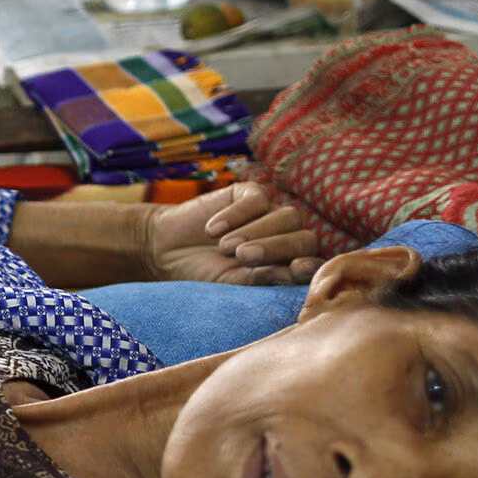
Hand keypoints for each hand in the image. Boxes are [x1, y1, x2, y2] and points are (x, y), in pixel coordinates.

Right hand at [145, 181, 325, 284]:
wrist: (165, 251)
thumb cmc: (203, 274)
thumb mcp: (233, 283)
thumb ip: (265, 278)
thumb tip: (297, 272)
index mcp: (287, 266)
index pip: (312, 263)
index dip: (309, 265)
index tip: (296, 268)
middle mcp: (285, 238)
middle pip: (303, 238)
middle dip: (276, 247)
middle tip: (243, 257)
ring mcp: (271, 214)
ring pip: (286, 216)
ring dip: (256, 232)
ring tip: (225, 248)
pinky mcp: (251, 194)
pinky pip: (257, 200)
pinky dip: (236, 215)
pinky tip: (212, 229)